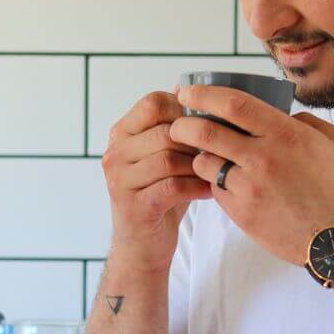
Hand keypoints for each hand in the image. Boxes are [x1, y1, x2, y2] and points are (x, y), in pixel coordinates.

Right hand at [101, 91, 214, 273]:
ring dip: (199, 164)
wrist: (142, 245)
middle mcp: (114, 154)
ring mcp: (120, 181)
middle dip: (197, 141)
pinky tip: (210, 190)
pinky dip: (197, 187)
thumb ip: (173, 127)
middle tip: (219, 150)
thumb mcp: (163, 156)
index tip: (205, 124)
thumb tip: (190, 88)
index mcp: (121, 134)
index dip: (184, 109)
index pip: (153, 103)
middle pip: (165, 131)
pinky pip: (172, 186)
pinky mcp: (134, 206)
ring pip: (169, 158)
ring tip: (215, 170)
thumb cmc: (159, 194)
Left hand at [170, 85, 333, 265]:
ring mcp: (249, 187)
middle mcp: (263, 158)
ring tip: (206, 156)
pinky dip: (215, 182)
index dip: (204, 95)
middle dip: (183, 125)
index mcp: (286, 134)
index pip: (233, 104)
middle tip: (177, 124)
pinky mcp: (242, 213)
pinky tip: (225, 182)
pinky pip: (216, 190)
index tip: (187, 92)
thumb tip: (282, 114)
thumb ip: (305, 123)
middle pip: (205, 132)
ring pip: (205, 163)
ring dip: (199, 157)